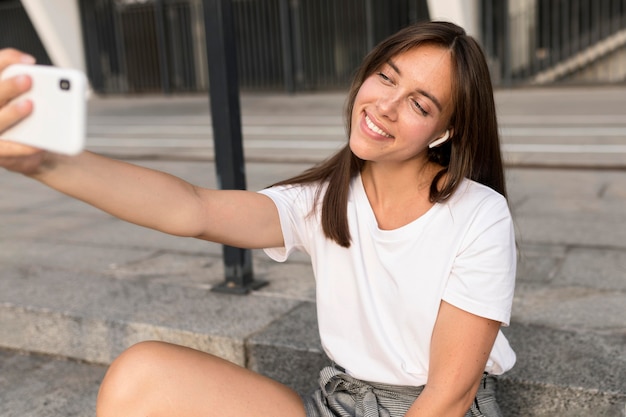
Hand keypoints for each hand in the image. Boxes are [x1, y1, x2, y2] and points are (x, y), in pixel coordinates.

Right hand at [0, 48, 45, 171]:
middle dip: (9, 85)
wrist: (31, 152)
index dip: (9, 60)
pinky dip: (23, 147)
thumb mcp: (34, 102)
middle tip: (28, 80)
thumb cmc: (30, 121)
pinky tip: (38, 143)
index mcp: (1, 92)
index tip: (30, 61)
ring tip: (30, 105)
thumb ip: (39, 92)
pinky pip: (7, 148)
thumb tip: (54, 87)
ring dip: (12, 112)